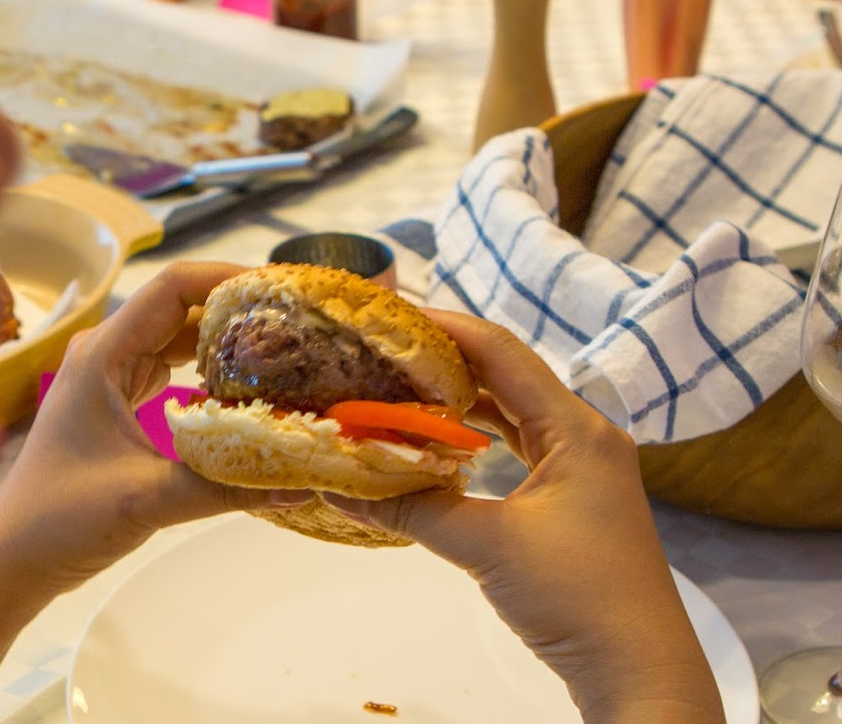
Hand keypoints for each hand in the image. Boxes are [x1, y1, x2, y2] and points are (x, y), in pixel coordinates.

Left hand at [0, 262, 314, 605]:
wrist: (14, 557)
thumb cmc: (60, 520)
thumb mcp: (146, 501)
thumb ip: (223, 489)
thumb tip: (299, 484)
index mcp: (102, 355)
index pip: (172, 288)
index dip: (226, 278)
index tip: (280, 291)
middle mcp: (104, 353)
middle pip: (180, 307)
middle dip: (237, 309)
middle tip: (298, 324)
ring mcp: (108, 377)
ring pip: (176, 338)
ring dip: (224, 341)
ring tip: (283, 349)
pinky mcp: (116, 403)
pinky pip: (169, 369)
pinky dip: (206, 371)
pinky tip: (244, 387)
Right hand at [328, 312, 722, 722]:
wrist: (637, 666)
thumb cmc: (578, 596)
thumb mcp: (486, 546)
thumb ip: (413, 510)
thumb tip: (344, 489)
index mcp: (577, 429)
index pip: (503, 353)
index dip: (447, 328)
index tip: (393, 315)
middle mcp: (586, 436)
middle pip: (509, 375)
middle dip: (447, 360)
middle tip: (387, 349)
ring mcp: (585, 467)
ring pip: (515, 411)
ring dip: (462, 399)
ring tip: (402, 386)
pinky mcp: (575, 497)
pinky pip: (521, 445)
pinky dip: (479, 436)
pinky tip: (441, 440)